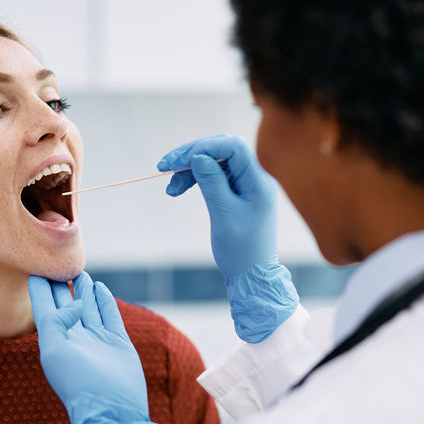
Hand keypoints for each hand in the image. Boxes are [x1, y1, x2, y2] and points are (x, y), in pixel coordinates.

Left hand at [29, 272, 159, 423]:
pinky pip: (109, 314)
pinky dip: (104, 300)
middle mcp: (73, 337)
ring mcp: (96, 338)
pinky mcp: (116, 341)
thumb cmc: (78, 383)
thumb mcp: (55, 350)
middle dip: (58, 282)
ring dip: (81, 288)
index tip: (32, 264)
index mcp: (54, 340)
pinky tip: (99, 287)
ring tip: (77, 270)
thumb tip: (73, 304)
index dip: (38, 286)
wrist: (111, 408)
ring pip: (87, 306)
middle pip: (64, 302)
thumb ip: (56, 321)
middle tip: (55, 259)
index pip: (42, 307)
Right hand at [159, 134, 277, 279]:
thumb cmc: (241, 250)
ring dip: (190, 169)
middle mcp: (256, 178)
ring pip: (216, 162)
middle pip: (223, 150)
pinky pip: (216, 176)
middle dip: (193, 155)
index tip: (178, 160)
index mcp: (258, 182)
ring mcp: (248, 185)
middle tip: (165, 166)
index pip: (233, 147)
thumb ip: (212, 182)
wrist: (252, 276)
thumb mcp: (223, 215)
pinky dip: (197, 179)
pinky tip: (178, 188)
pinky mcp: (239, 193)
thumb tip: (198, 155)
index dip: (204, 146)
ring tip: (170, 188)